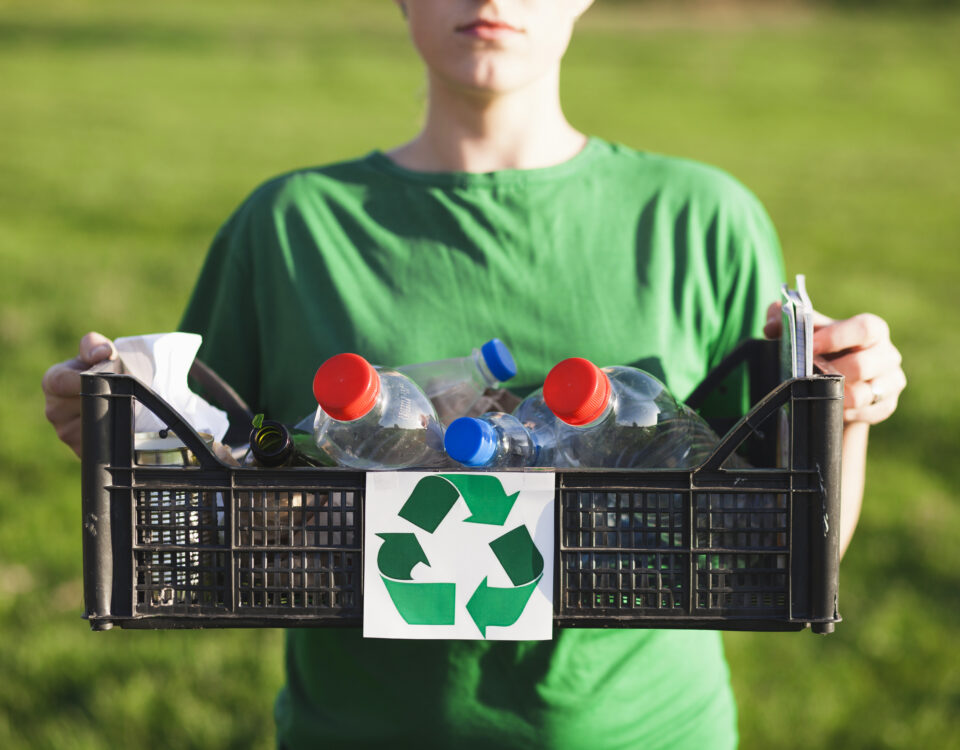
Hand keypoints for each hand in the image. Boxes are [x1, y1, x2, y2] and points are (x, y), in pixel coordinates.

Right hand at [42, 332, 116, 457]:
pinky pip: (99, 444)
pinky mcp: (80, 450)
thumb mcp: (100, 353)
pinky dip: (114, 435)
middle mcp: (54, 409)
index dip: (84, 378)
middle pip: (82, 405)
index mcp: (53, 382)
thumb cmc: (104, 371)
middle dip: (106, 398)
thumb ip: (95, 346)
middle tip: (122, 393)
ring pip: (92, 425)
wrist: (116, 395)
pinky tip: (120, 424)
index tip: (106, 377)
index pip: (61, 382)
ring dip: (113, 416)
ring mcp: (65, 432)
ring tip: (122, 406)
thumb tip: (101, 353)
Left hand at [764, 303, 905, 424]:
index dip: (836, 338)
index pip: (864, 329)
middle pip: (863, 365)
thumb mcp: (806, 333)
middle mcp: (887, 354)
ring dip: (835, 396)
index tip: (810, 347)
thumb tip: (770, 327)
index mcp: (871, 329)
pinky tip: (831, 408)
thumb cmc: (822, 349)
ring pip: (865, 394)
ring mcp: (891, 381)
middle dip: (831, 373)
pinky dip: (845, 413)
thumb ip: (785, 321)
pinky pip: (867, 413)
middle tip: (807, 376)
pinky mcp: (886, 405)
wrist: (836, 380)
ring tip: (816, 393)